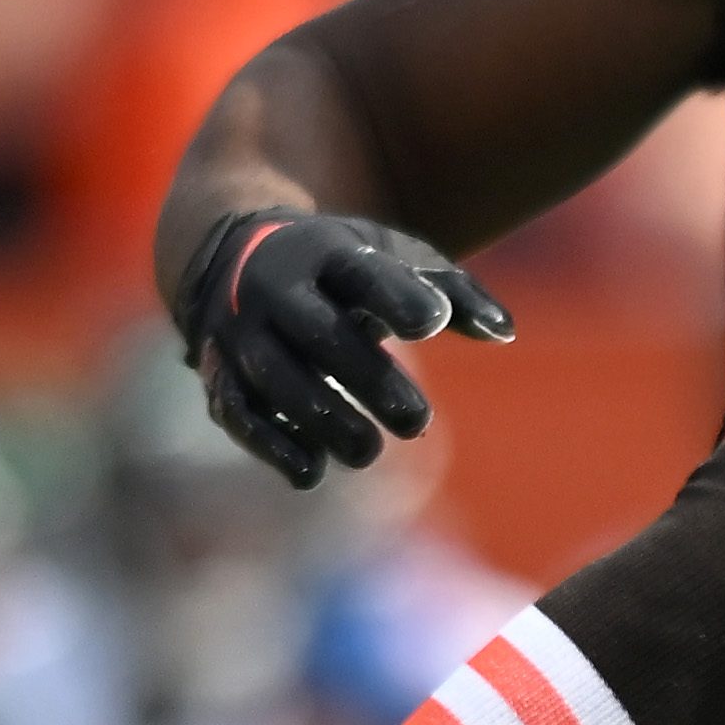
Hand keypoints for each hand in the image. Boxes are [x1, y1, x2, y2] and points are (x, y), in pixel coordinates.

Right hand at [176, 208, 512, 487]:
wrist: (234, 255)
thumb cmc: (344, 266)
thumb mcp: (397, 257)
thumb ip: (455, 292)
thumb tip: (504, 332)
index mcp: (325, 252)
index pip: (362, 273)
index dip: (397, 297)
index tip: (433, 324)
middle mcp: (274, 288)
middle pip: (319, 333)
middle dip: (367, 379)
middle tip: (417, 422)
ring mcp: (241, 330)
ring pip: (275, 376)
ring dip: (321, 419)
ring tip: (368, 451)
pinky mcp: (220, 370)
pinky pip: (236, 409)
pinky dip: (269, 443)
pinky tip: (311, 472)